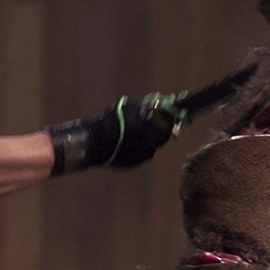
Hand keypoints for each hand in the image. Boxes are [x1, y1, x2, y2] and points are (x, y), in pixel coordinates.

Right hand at [46, 93, 186, 174]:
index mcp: (155, 132)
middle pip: (162, 136)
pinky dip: (138, 146)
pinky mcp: (133, 164)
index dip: (172, 117)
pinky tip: (128, 140)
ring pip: (151, 145)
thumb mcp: (129, 107)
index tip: (174, 111)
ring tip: (137, 128)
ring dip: (148, 137)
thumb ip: (145, 107)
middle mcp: (153, 147)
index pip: (171, 123)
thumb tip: (155, 105)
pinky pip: (141, 152)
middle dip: (160, 127)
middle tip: (155, 119)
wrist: (94, 143)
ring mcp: (143, 157)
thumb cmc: (112, 122)